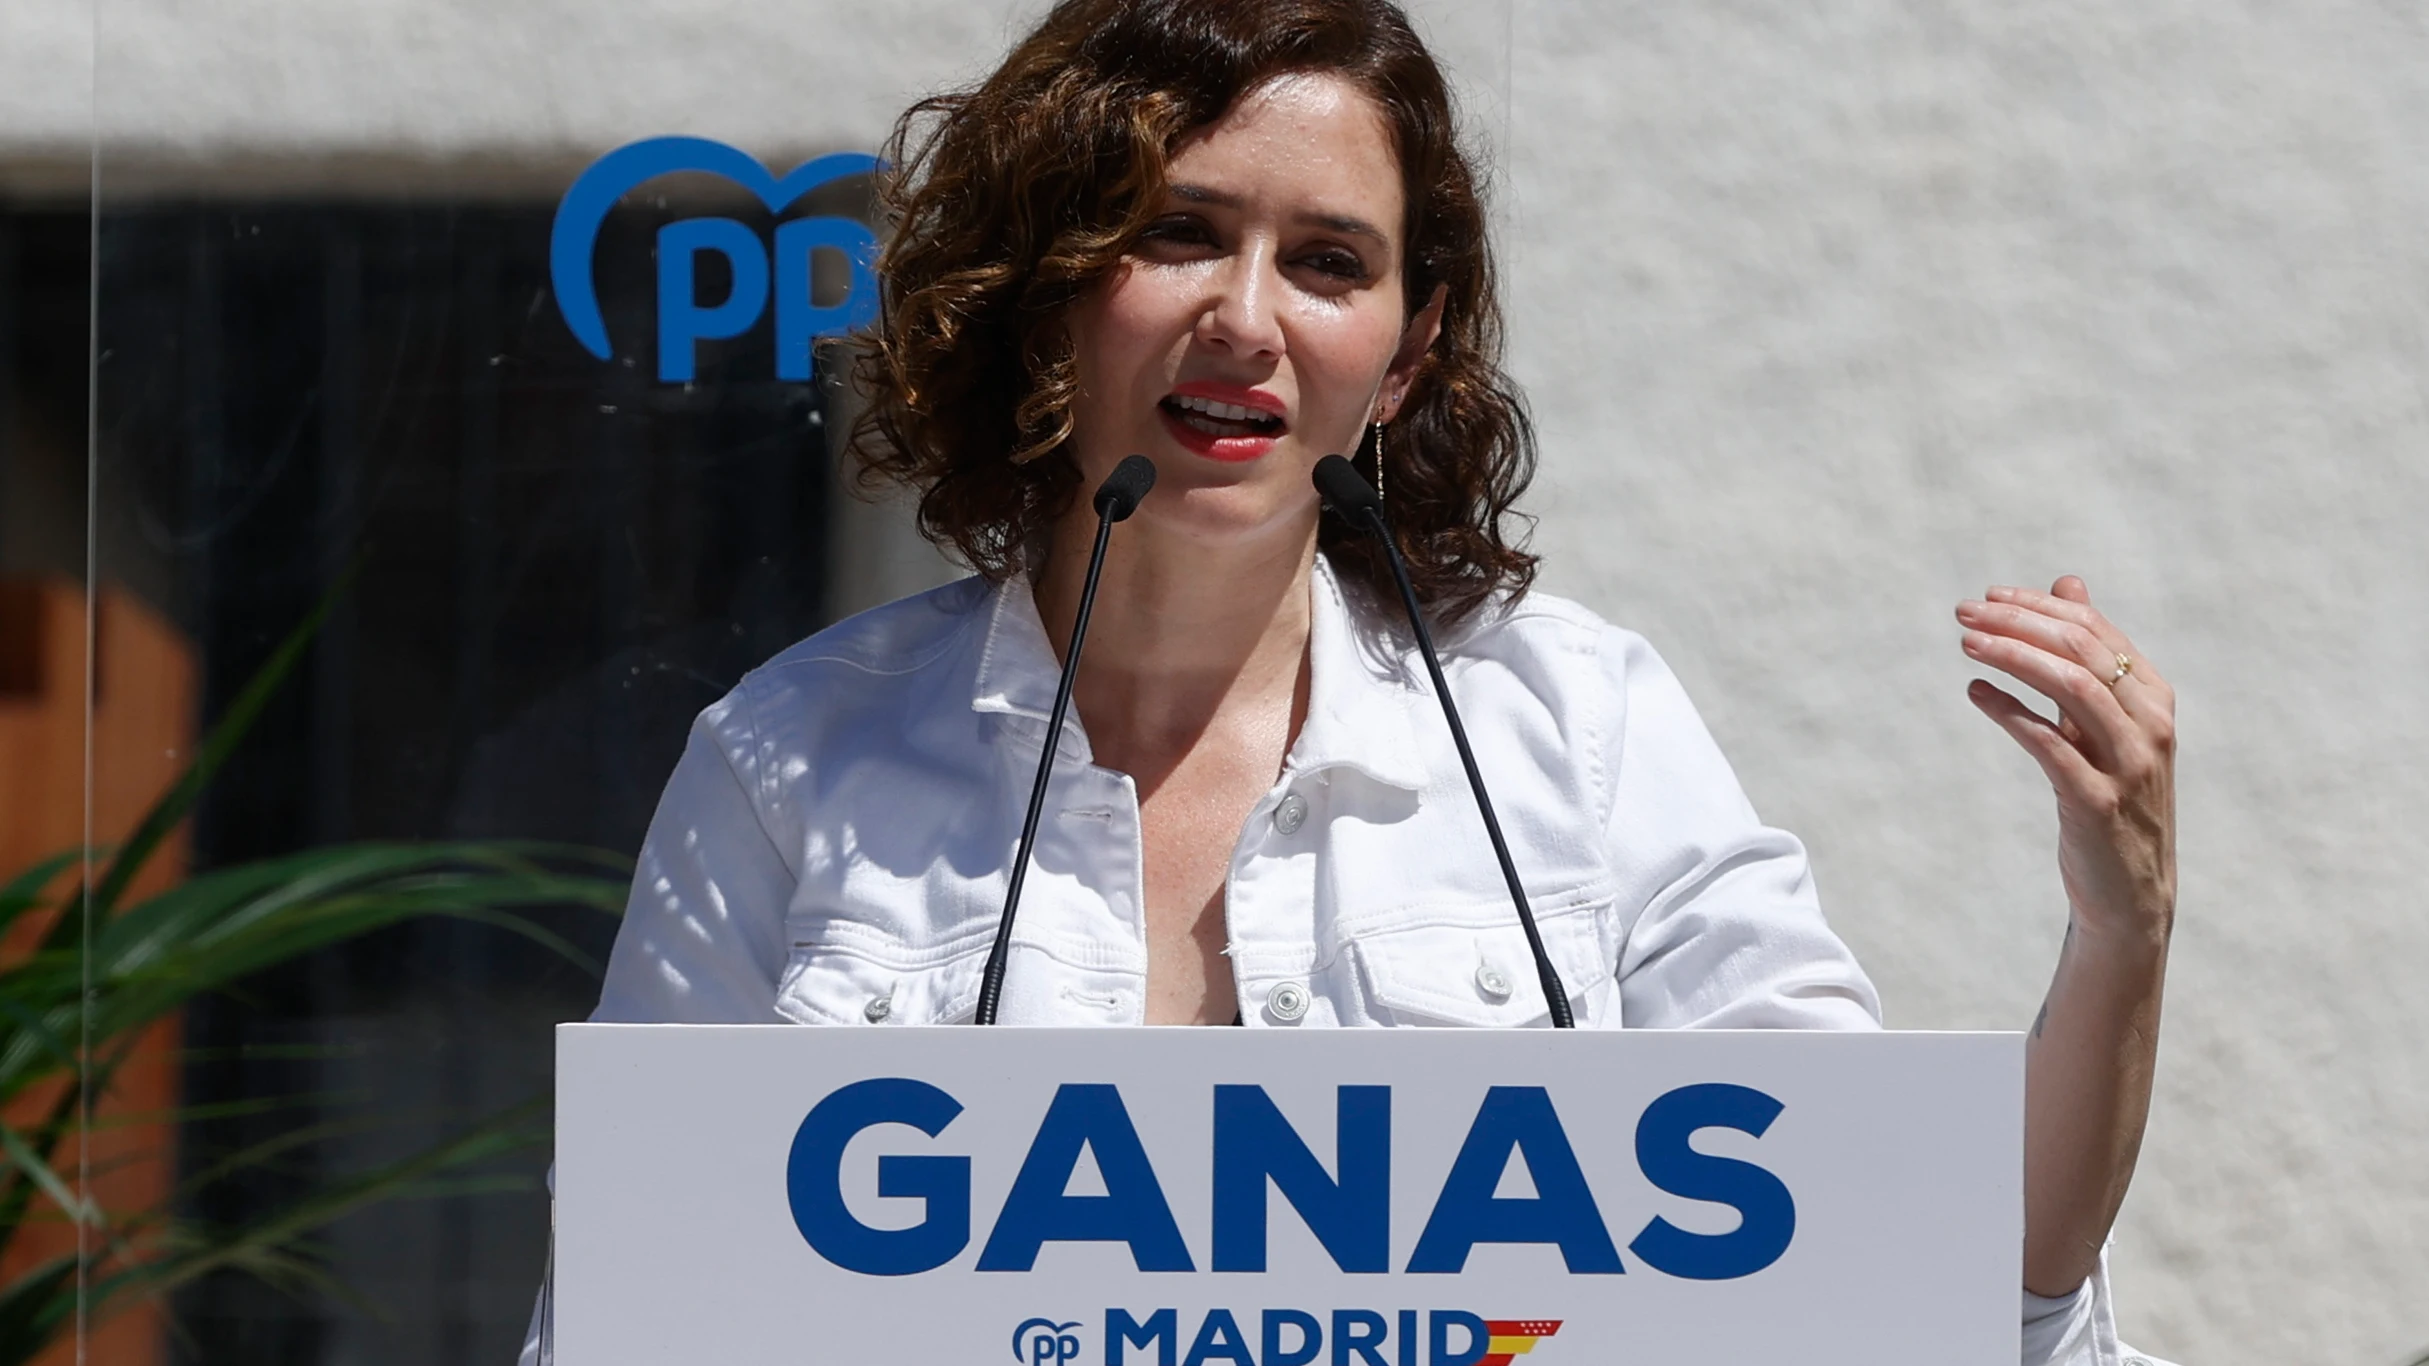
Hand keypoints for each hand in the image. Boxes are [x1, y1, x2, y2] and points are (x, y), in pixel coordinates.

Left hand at [1956, 576, 2176, 944]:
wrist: (2131, 894)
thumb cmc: (2111, 797)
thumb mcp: (2104, 723)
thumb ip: (2087, 657)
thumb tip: (2067, 583)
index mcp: (2153, 698)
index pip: (2095, 630)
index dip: (2038, 607)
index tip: (1987, 598)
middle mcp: (2149, 725)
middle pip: (2081, 650)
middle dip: (2018, 624)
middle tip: (1963, 614)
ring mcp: (2129, 764)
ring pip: (2073, 687)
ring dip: (2013, 657)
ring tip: (1966, 645)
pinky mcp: (2097, 802)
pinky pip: (2051, 745)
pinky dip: (2012, 712)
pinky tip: (1977, 694)